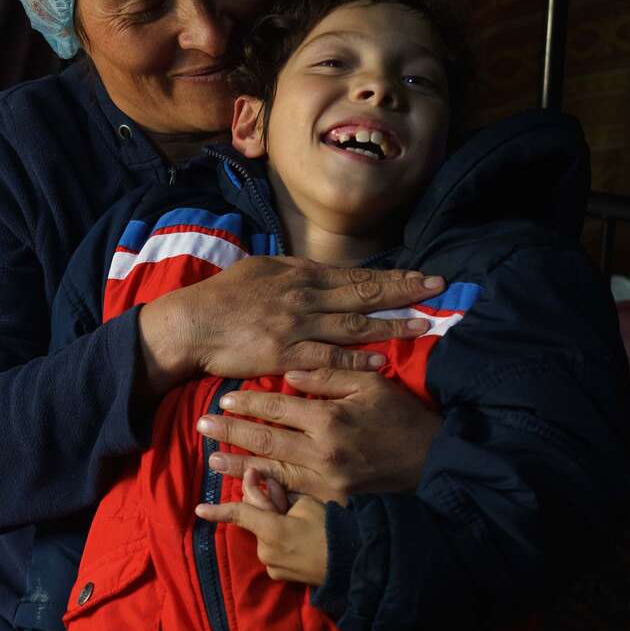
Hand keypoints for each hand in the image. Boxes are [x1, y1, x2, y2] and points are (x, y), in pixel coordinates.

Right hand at [138, 262, 445, 394]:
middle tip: (437, 290)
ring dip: (390, 325)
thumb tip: (319, 271)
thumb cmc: (223, 297)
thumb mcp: (260, 270)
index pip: (356, 275)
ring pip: (353, 325)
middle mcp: (304, 296)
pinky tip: (380, 360)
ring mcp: (296, 326)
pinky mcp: (285, 354)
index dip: (392, 277)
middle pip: (363, 294)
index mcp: (299, 274)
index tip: (422, 277)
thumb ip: (293, 270)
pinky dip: (356, 358)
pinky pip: (328, 357)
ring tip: (421, 326)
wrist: (192, 324)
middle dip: (404, 292)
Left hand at [195, 468, 327, 585]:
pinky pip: (274, 550)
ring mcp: (273, 566)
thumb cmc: (333, 528)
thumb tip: (256, 482)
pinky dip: (280, 539)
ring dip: (274, 522)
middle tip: (282, 492)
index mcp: (271, 530)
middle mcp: (266, 551)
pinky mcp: (281, 575)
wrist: (356, 564)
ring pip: (265, 535)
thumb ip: (275, 495)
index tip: (199, 509)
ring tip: (299, 518)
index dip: (218, 510)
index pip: (239, 514)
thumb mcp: (305, 504)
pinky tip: (299, 536)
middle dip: (264, 505)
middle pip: (256, 521)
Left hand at [198, 369, 440, 504]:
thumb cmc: (403, 418)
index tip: (224, 398)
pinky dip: (264, 490)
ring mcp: (326, 483)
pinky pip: (290, 495)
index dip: (249, 402)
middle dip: (231, 432)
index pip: (278, 407)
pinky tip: (245, 487)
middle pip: (265, 441)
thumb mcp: (372, 386)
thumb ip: (330, 376)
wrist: (433, 464)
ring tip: (212, 461)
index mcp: (331, 420)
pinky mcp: (331, 502)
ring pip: (271, 472)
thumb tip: (291, 374)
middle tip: (201, 426)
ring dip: (239, 466)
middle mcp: (323, 453)